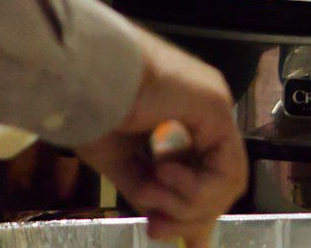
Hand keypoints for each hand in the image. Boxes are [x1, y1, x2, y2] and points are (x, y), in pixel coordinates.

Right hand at [74, 31, 245, 246]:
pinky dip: (196, 187)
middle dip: (190, 216)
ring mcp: (215, 109)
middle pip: (223, 184)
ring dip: (189, 203)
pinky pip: (226, 167)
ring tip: (153, 189)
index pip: (211, 176)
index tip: (164, 234)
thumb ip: (148, 190)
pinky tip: (163, 174)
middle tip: (156, 224)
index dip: (194, 215)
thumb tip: (163, 221)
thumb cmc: (91, 109)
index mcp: (188, 122)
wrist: (81, 78)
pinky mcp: (214, 108)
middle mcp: (209, 115)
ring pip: (228, 181)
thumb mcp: (120, 162)